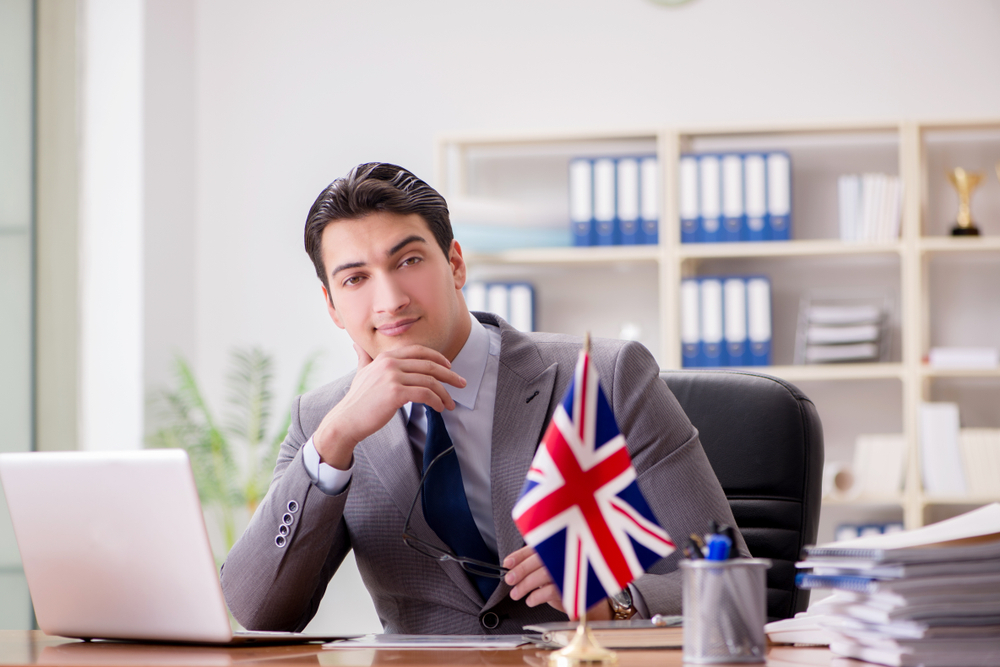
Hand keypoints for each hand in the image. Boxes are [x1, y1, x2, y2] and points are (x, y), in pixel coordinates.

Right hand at [312, 344, 465, 469]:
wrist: (346, 420)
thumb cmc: (357, 400)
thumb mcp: (360, 372)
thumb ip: (363, 357)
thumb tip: (356, 345)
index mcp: (385, 356)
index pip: (419, 351)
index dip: (438, 358)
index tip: (449, 368)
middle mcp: (390, 363)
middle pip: (429, 365)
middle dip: (449, 375)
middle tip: (461, 384)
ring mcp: (392, 377)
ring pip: (430, 381)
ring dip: (444, 394)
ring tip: (450, 404)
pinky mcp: (396, 393)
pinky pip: (425, 394)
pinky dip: (436, 401)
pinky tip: (439, 408)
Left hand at [504, 545, 614, 618]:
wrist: (590, 598)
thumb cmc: (568, 580)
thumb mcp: (551, 568)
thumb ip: (536, 564)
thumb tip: (512, 568)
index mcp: (557, 548)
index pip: (536, 547)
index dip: (519, 555)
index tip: (507, 563)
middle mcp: (564, 556)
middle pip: (538, 560)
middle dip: (520, 570)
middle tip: (509, 580)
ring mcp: (569, 571)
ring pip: (542, 575)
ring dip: (525, 585)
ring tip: (516, 594)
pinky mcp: (572, 588)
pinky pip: (550, 591)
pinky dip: (536, 596)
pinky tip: (530, 600)